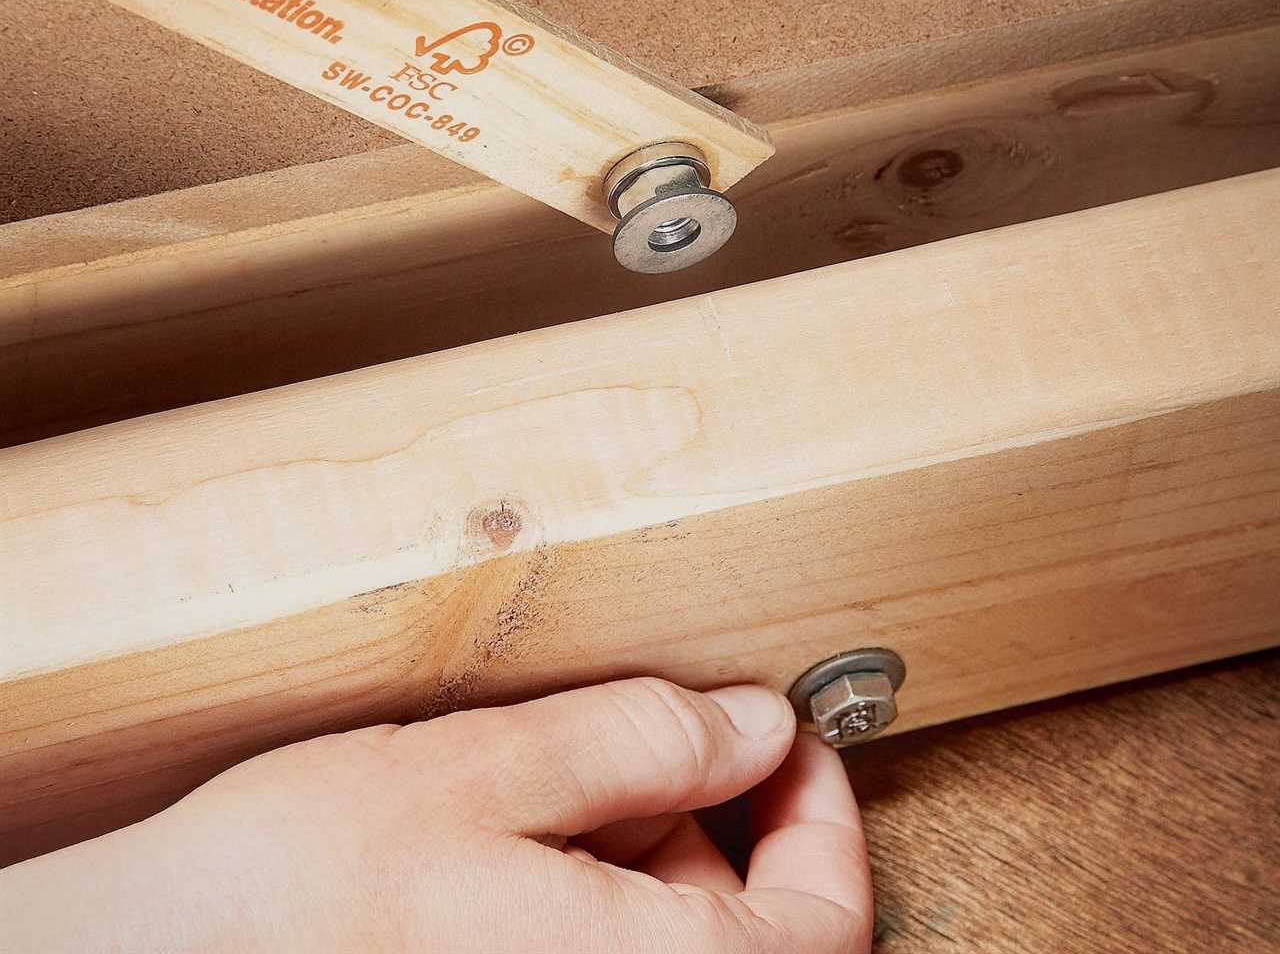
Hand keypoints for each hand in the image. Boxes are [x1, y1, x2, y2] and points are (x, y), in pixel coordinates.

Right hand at [1, 678, 872, 951]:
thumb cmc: (291, 892)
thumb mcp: (479, 773)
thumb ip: (638, 744)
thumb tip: (756, 723)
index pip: (819, 931)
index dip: (823, 820)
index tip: (789, 733)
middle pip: (745, 930)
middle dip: (714, 815)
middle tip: (639, 733)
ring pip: (668, 937)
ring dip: (644, 844)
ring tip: (551, 776)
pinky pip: (595, 946)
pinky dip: (591, 882)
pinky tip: (518, 829)